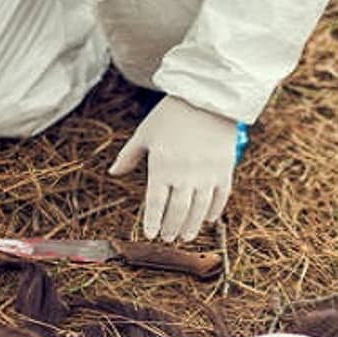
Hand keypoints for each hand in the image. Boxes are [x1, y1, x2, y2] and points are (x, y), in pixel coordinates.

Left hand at [108, 95, 238, 241]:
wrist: (207, 97)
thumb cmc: (171, 115)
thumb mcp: (145, 133)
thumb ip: (129, 156)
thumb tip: (113, 173)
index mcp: (162, 165)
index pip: (155, 202)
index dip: (152, 221)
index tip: (150, 234)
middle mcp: (185, 173)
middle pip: (177, 210)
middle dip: (171, 228)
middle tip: (168, 239)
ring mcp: (207, 173)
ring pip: (199, 208)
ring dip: (191, 226)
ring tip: (185, 237)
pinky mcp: (224, 169)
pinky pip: (220, 197)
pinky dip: (214, 211)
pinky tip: (207, 219)